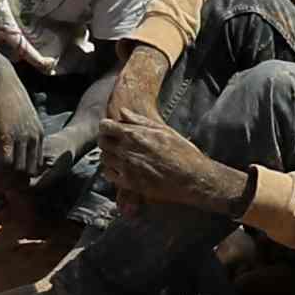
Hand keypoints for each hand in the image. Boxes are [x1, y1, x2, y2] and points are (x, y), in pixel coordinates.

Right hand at [0, 70, 49, 175]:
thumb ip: (20, 127)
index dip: (24, 174)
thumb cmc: (7, 92)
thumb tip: (13, 136)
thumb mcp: (20, 113)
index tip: (11, 179)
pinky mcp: (6, 137)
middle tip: (2, 187)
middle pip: (29, 169)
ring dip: (6, 181)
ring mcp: (21, 138)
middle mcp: (33, 137)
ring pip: (17, 170)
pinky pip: (5, 163)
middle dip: (16, 181)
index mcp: (39, 133)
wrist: (0, 78)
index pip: (36, 162)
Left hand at [95, 105, 228, 209]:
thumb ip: (139, 120)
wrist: (192, 177)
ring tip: (120, 156)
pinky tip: (122, 169)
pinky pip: (109, 175)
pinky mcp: (129, 183)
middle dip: (107, 140)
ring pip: (104, 158)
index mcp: (134, 134)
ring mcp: (126, 167)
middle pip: (102, 142)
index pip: (105, 126)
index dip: (106, 127)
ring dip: (109, 156)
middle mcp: (127, 150)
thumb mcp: (163, 130)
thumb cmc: (182, 152)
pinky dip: (111, 171)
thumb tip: (122, 112)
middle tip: (116, 143)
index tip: (111, 130)